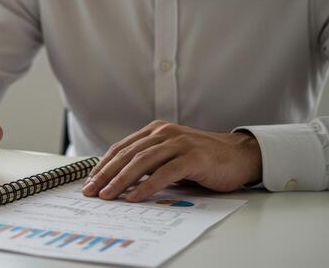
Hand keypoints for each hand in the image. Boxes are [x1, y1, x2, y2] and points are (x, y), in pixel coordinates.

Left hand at [82, 120, 261, 201]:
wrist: (239, 155)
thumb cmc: (202, 159)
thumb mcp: (170, 155)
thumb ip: (148, 162)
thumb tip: (119, 181)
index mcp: (155, 130)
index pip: (121, 148)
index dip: (103, 165)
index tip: (89, 182)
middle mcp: (164, 133)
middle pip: (127, 154)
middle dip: (106, 174)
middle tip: (91, 191)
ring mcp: (179, 144)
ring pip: (142, 162)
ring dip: (121, 181)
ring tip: (108, 196)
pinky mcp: (193, 158)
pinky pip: (164, 173)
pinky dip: (147, 186)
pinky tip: (135, 197)